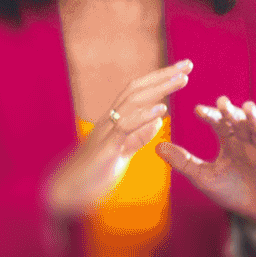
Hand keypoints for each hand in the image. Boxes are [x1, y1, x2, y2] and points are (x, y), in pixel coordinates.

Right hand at [45, 60, 191, 219]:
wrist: (67, 192)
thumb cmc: (94, 172)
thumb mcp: (123, 152)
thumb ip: (138, 136)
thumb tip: (158, 120)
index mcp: (115, 121)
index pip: (138, 92)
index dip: (159, 79)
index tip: (183, 71)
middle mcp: (109, 120)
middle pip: (137, 89)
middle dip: (163, 75)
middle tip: (188, 64)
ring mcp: (106, 132)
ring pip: (133, 101)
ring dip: (159, 88)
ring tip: (182, 79)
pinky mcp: (106, 148)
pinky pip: (125, 127)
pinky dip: (144, 115)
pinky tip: (163, 109)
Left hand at [160, 96, 255, 225]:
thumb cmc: (231, 190)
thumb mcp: (204, 177)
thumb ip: (183, 162)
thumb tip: (156, 147)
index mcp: (230, 141)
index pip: (219, 123)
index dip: (210, 115)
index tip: (197, 110)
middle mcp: (248, 142)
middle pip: (241, 122)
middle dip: (232, 112)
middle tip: (222, 102)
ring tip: (249, 109)